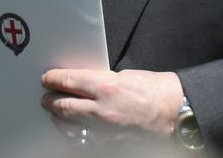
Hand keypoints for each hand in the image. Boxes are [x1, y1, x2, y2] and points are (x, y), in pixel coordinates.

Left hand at [40, 68, 182, 139]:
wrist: (177, 115)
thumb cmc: (157, 93)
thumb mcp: (126, 76)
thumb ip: (102, 80)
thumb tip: (84, 84)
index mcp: (106, 86)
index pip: (68, 81)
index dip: (53, 79)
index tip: (47, 79)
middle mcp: (102, 110)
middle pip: (64, 105)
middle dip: (51, 100)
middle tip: (45, 97)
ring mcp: (105, 131)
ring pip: (69, 126)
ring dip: (59, 119)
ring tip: (55, 113)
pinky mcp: (110, 145)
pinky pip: (84, 141)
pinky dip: (74, 134)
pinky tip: (71, 130)